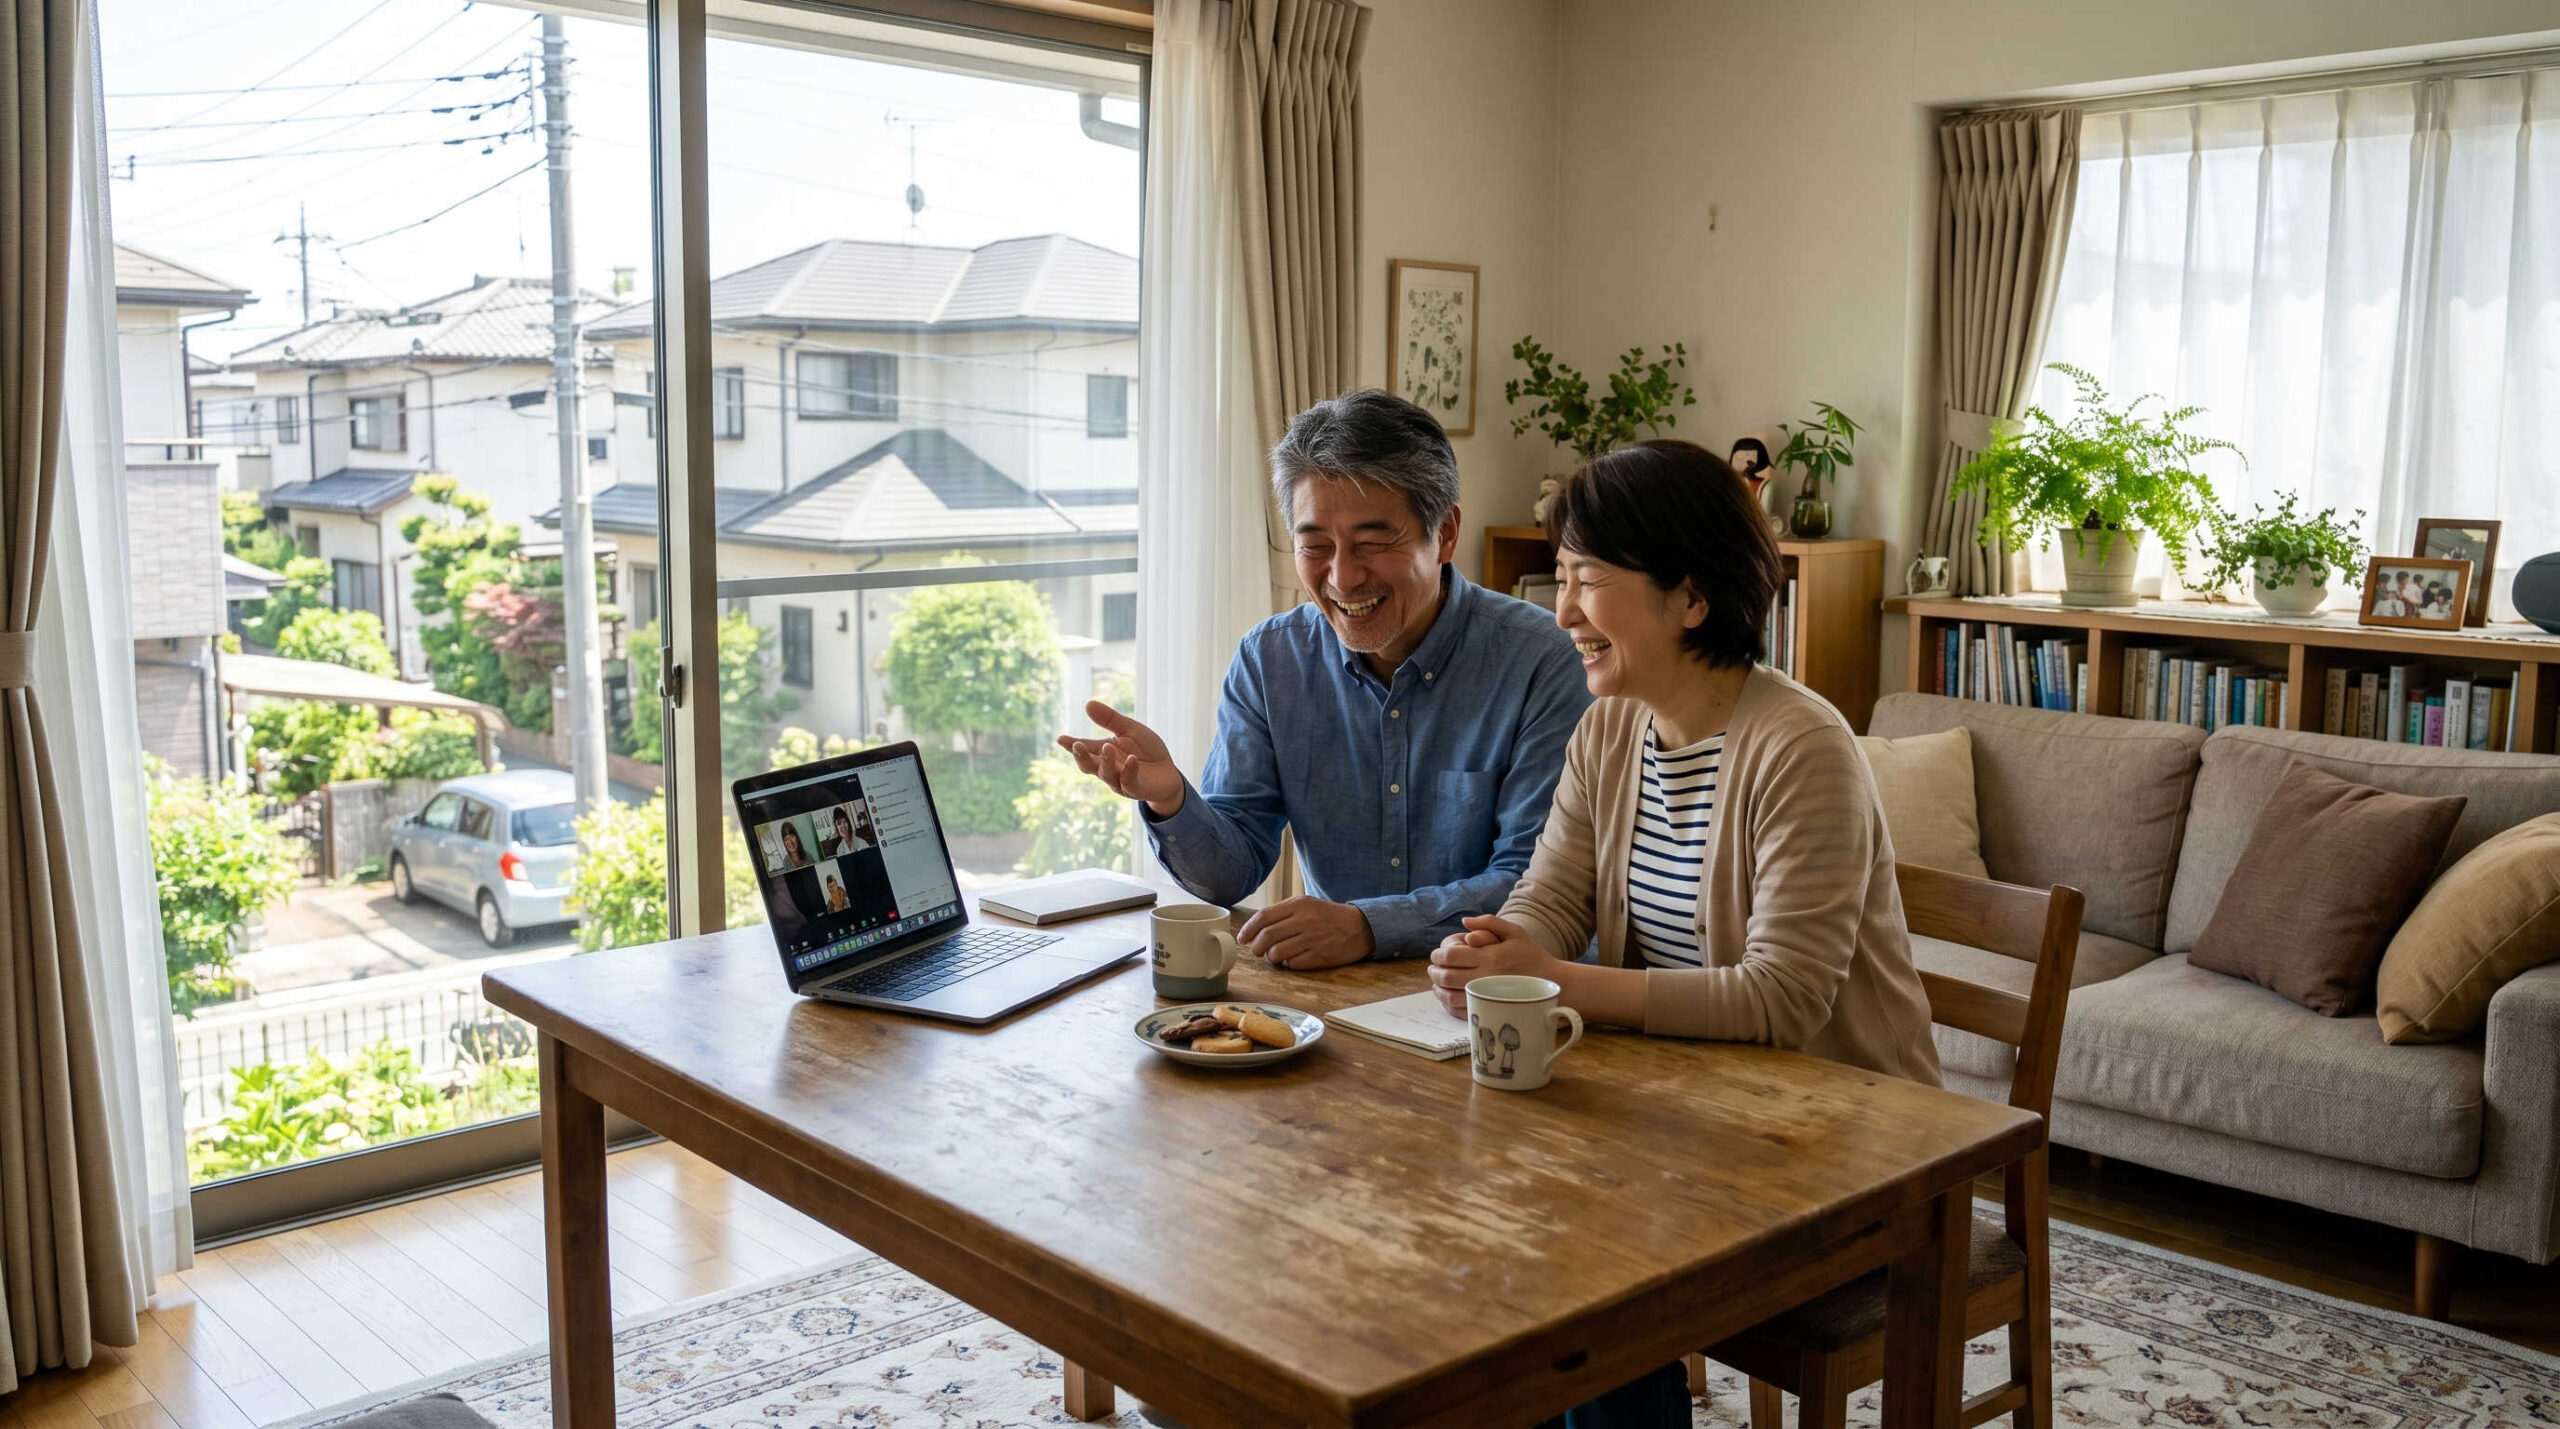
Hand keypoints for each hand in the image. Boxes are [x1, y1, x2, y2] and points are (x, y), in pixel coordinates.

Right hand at [1055, 700, 1184, 815]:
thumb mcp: (1130, 729)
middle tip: (1077, 745)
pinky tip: (1132, 759)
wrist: (1168, 772)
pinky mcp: (1134, 789)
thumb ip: (1110, 719)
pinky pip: (1128, 781)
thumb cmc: (1147, 750)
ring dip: (1106, 761)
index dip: (1071, 744)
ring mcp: (1119, 781)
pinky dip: (1129, 770)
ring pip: (1106, 774)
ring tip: (1108, 746)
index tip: (1061, 738)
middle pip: (1088, 765)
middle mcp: (1107, 768)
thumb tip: (1088, 704)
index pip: (1085, 748)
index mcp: (1103, 752)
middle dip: (1081, 756)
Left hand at [1237, 896, 1372, 969]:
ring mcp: (1313, 939)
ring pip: (1277, 953)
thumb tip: (1254, 929)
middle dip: (1256, 947)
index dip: (1248, 929)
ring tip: (1275, 955)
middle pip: (1267, 936)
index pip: (1264, 916)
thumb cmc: (1328, 916)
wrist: (1360, 927)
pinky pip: (1293, 964)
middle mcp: (1305, 920)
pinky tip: (1292, 959)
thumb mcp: (1307, 904)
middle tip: (1257, 950)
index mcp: (1299, 904)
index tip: (1243, 938)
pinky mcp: (1320, 956)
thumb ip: (1282, 913)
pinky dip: (1288, 964)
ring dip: (1271, 957)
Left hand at [1427, 914, 1564, 1016]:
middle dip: (1434, 972)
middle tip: (1432, 969)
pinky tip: (1448, 997)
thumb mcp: (1515, 932)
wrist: (1554, 984)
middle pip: (1446, 976)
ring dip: (1437, 989)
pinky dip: (1449, 1005)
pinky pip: (1462, 1011)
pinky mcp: (1491, 1010)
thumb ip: (1489, 922)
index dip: (1438, 956)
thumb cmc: (1533, 956)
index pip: (1451, 956)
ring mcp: (1487, 997)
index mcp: (1490, 956)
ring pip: (1450, 996)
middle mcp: (1486, 977)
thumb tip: (1464, 921)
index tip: (1436, 955)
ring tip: (1436, 983)